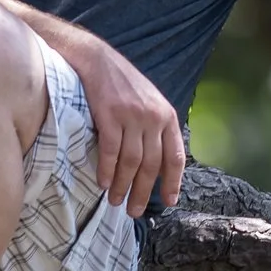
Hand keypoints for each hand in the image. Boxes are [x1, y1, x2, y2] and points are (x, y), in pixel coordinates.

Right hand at [63, 37, 184, 218]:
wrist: (95, 58)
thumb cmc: (121, 83)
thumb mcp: (148, 101)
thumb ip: (155, 128)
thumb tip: (156, 162)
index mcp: (167, 116)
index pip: (175, 156)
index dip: (172, 182)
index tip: (168, 202)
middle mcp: (153, 117)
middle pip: (151, 164)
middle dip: (143, 192)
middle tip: (134, 211)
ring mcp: (131, 115)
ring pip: (131, 162)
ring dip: (123, 186)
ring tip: (115, 201)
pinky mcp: (109, 114)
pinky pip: (111, 150)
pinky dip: (108, 170)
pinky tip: (103, 183)